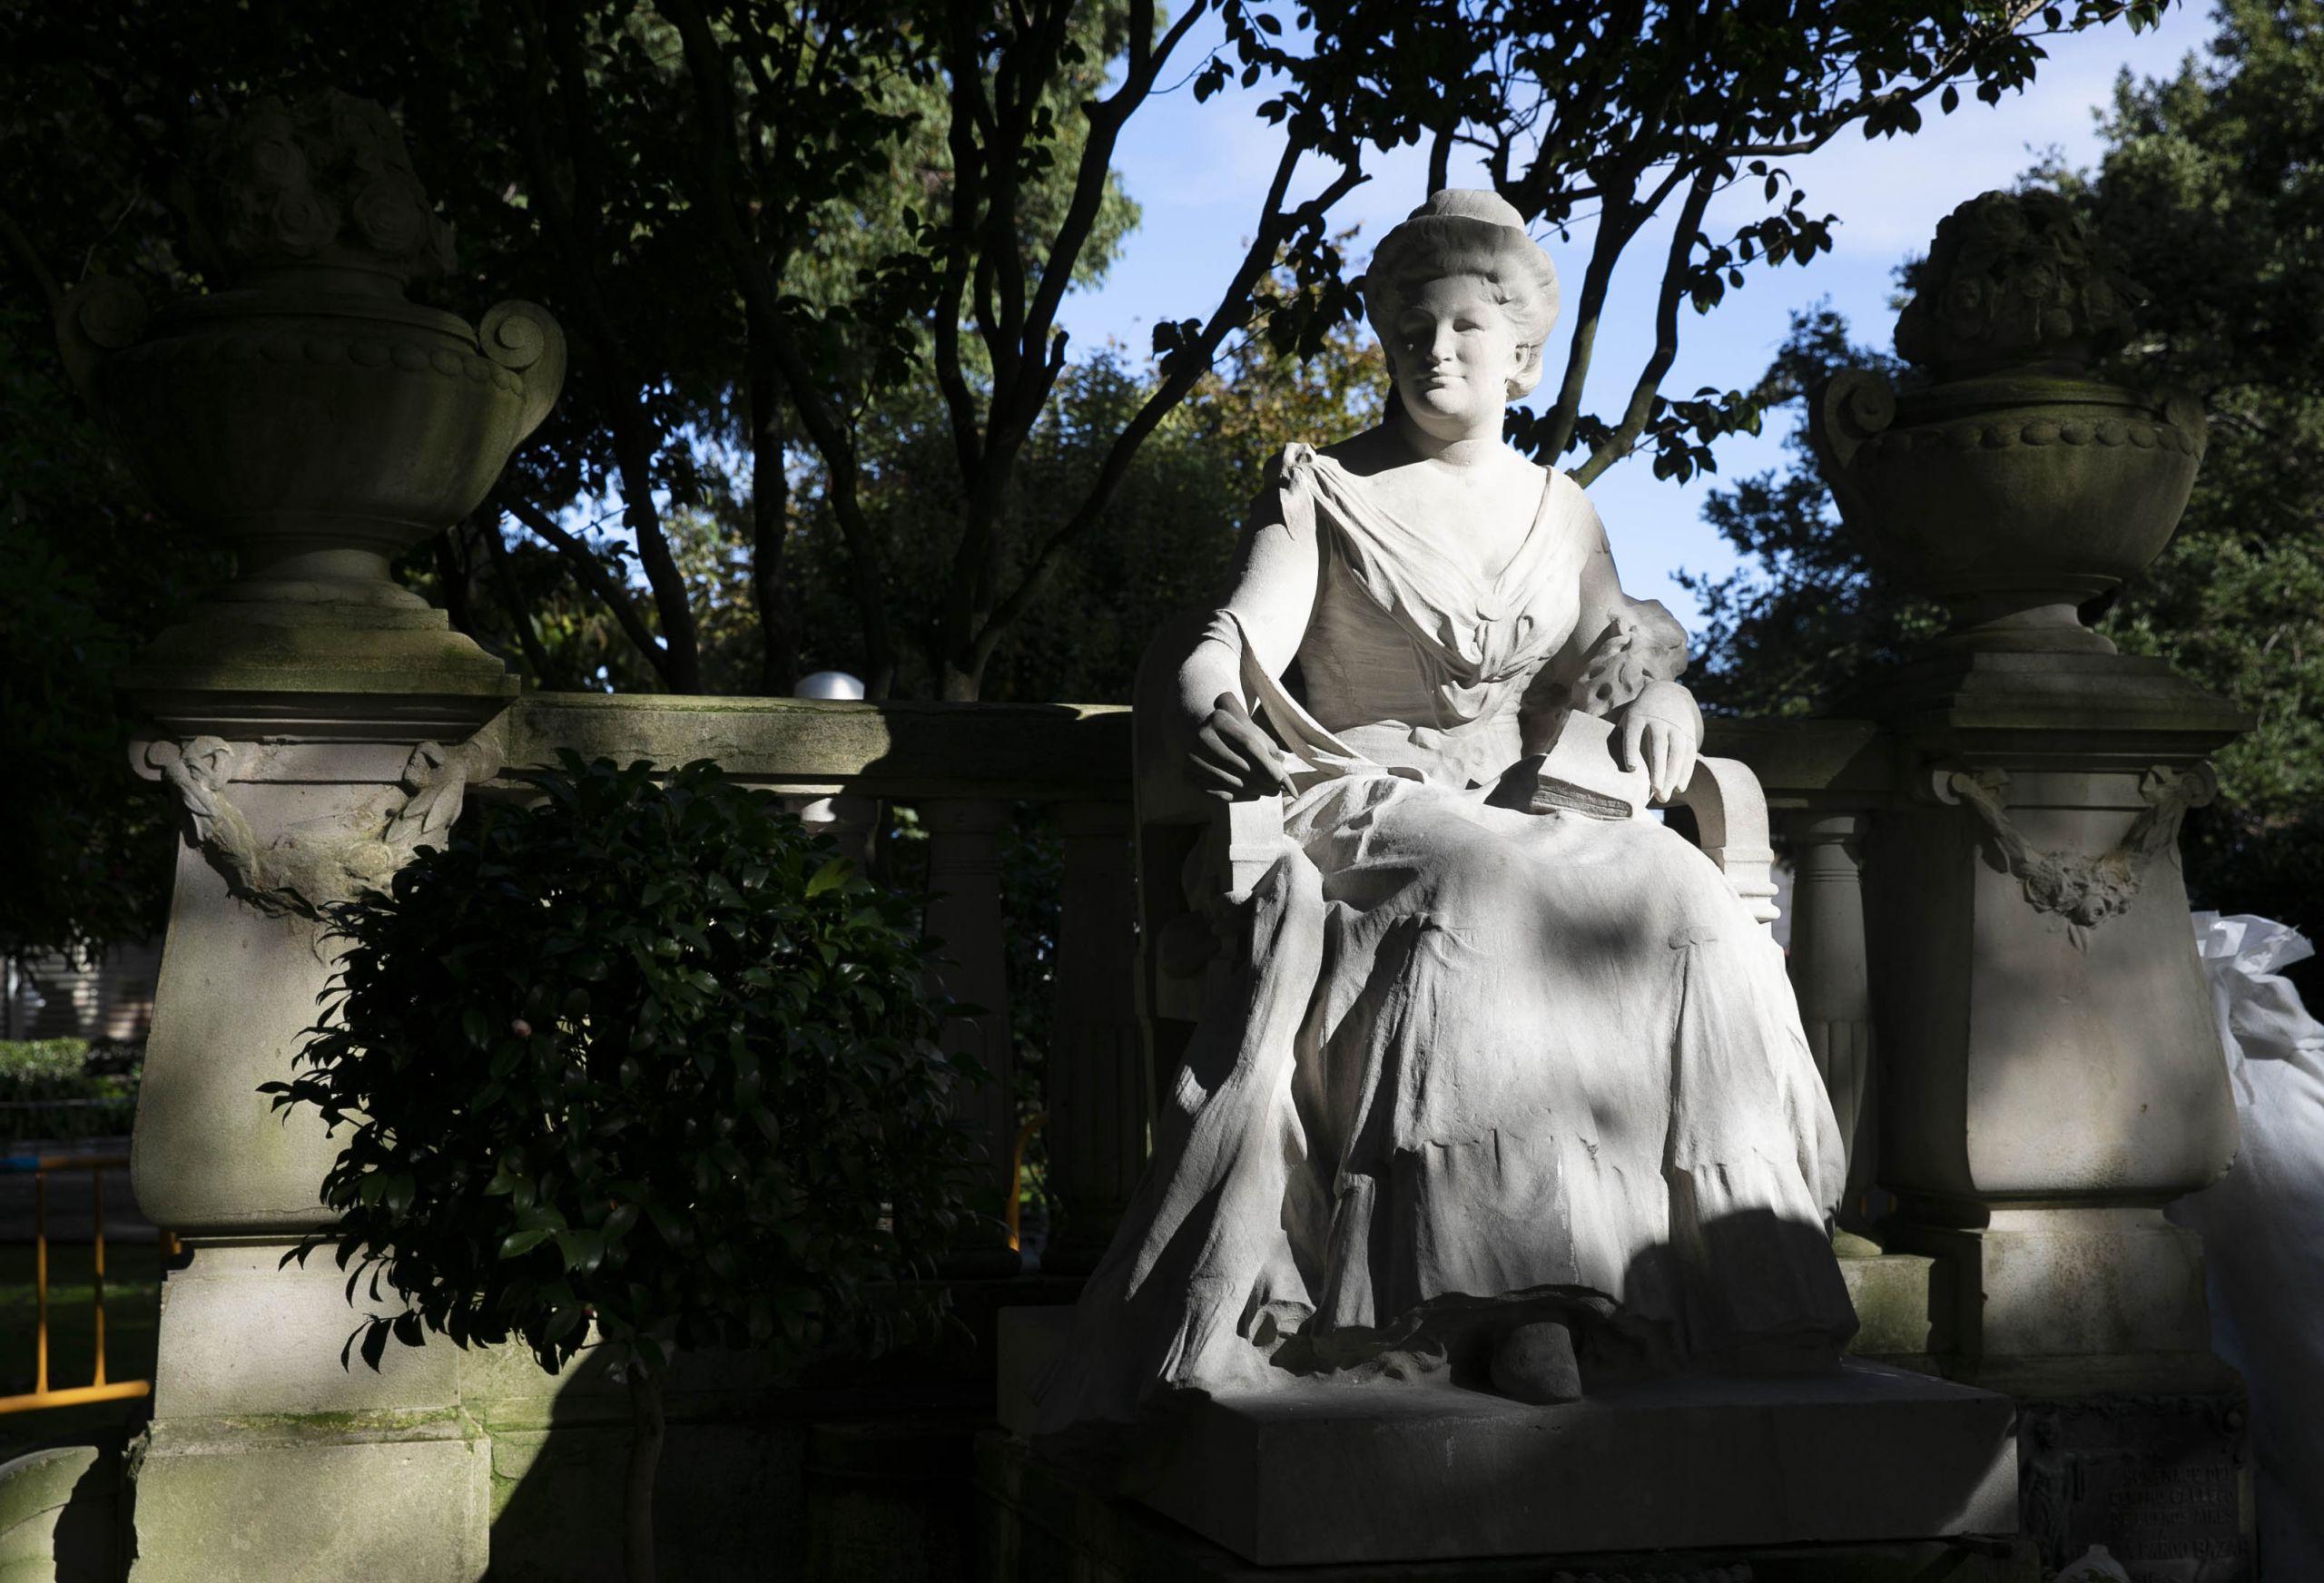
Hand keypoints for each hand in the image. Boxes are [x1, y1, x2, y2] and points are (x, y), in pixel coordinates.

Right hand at [1187, 692, 1291, 800]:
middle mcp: (1202, 736)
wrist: (1202, 735)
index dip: (1265, 763)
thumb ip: (1271, 750)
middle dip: (1261, 780)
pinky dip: (1237, 797)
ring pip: (1228, 780)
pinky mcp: (1187, 774)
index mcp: (1220, 719)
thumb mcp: (1253, 733)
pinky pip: (1215, 792)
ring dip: (1252, 790)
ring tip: (1267, 792)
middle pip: (1238, 764)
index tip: (1281, 779)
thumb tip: (1287, 778)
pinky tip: (1252, 795)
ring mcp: (1192, 756)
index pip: (1247, 743)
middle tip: (1277, 789)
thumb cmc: (1236, 735)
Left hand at [1617, 680, 1700, 804]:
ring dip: (1672, 776)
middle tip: (1655, 792)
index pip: (1633, 734)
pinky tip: (1679, 788)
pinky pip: (1689, 754)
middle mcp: (1658, 721)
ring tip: (1664, 796)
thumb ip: (1618, 739)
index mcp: (1637, 717)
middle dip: (1658, 770)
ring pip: (1676, 752)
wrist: (1668, 694)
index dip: (1631, 750)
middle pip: (1659, 746)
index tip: (1631, 768)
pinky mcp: (1688, 733)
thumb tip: (1602, 769)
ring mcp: (1675, 727)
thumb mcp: (1626, 721)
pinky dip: (1685, 772)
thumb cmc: (1639, 717)